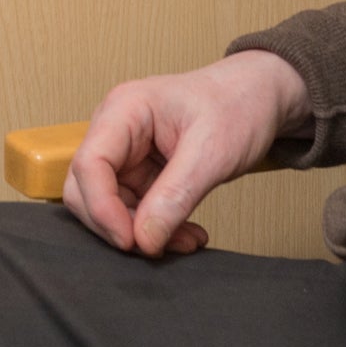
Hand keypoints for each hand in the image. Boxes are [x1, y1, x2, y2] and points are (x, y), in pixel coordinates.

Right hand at [63, 51, 308, 257]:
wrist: (259, 99)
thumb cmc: (237, 105)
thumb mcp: (212, 151)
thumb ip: (175, 195)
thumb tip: (143, 239)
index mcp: (124, 110)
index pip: (89, 163)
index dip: (102, 208)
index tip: (131, 241)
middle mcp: (116, 131)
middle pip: (86, 189)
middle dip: (118, 225)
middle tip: (158, 247)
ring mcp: (126, 154)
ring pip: (109, 208)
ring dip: (142, 234)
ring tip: (187, 241)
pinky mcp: (141, 174)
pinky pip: (133, 212)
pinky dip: (156, 230)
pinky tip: (187, 234)